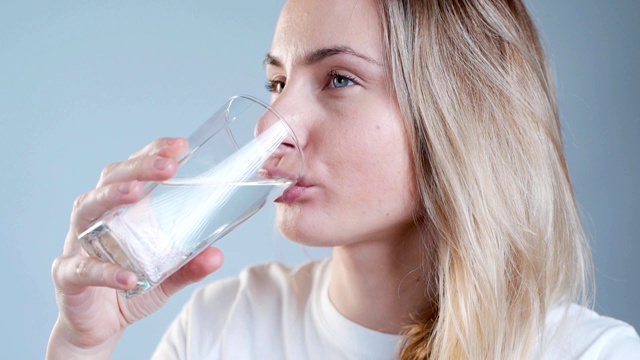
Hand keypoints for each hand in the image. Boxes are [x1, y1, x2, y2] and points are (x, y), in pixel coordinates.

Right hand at [46, 138, 223, 358]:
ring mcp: (78, 244)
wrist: (100, 327)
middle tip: (166, 166)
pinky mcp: (67, 276)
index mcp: (121, 209)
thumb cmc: (131, 286)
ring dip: (111, 196)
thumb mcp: (167, 275)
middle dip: (138, 167)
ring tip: (136, 193)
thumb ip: (189, 265)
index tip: (180, 146)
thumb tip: (217, 254)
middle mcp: (97, 218)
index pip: (134, 170)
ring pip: (86, 209)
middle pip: (110, 180)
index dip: (152, 153)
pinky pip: (82, 268)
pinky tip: (127, 277)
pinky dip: (104, 271)